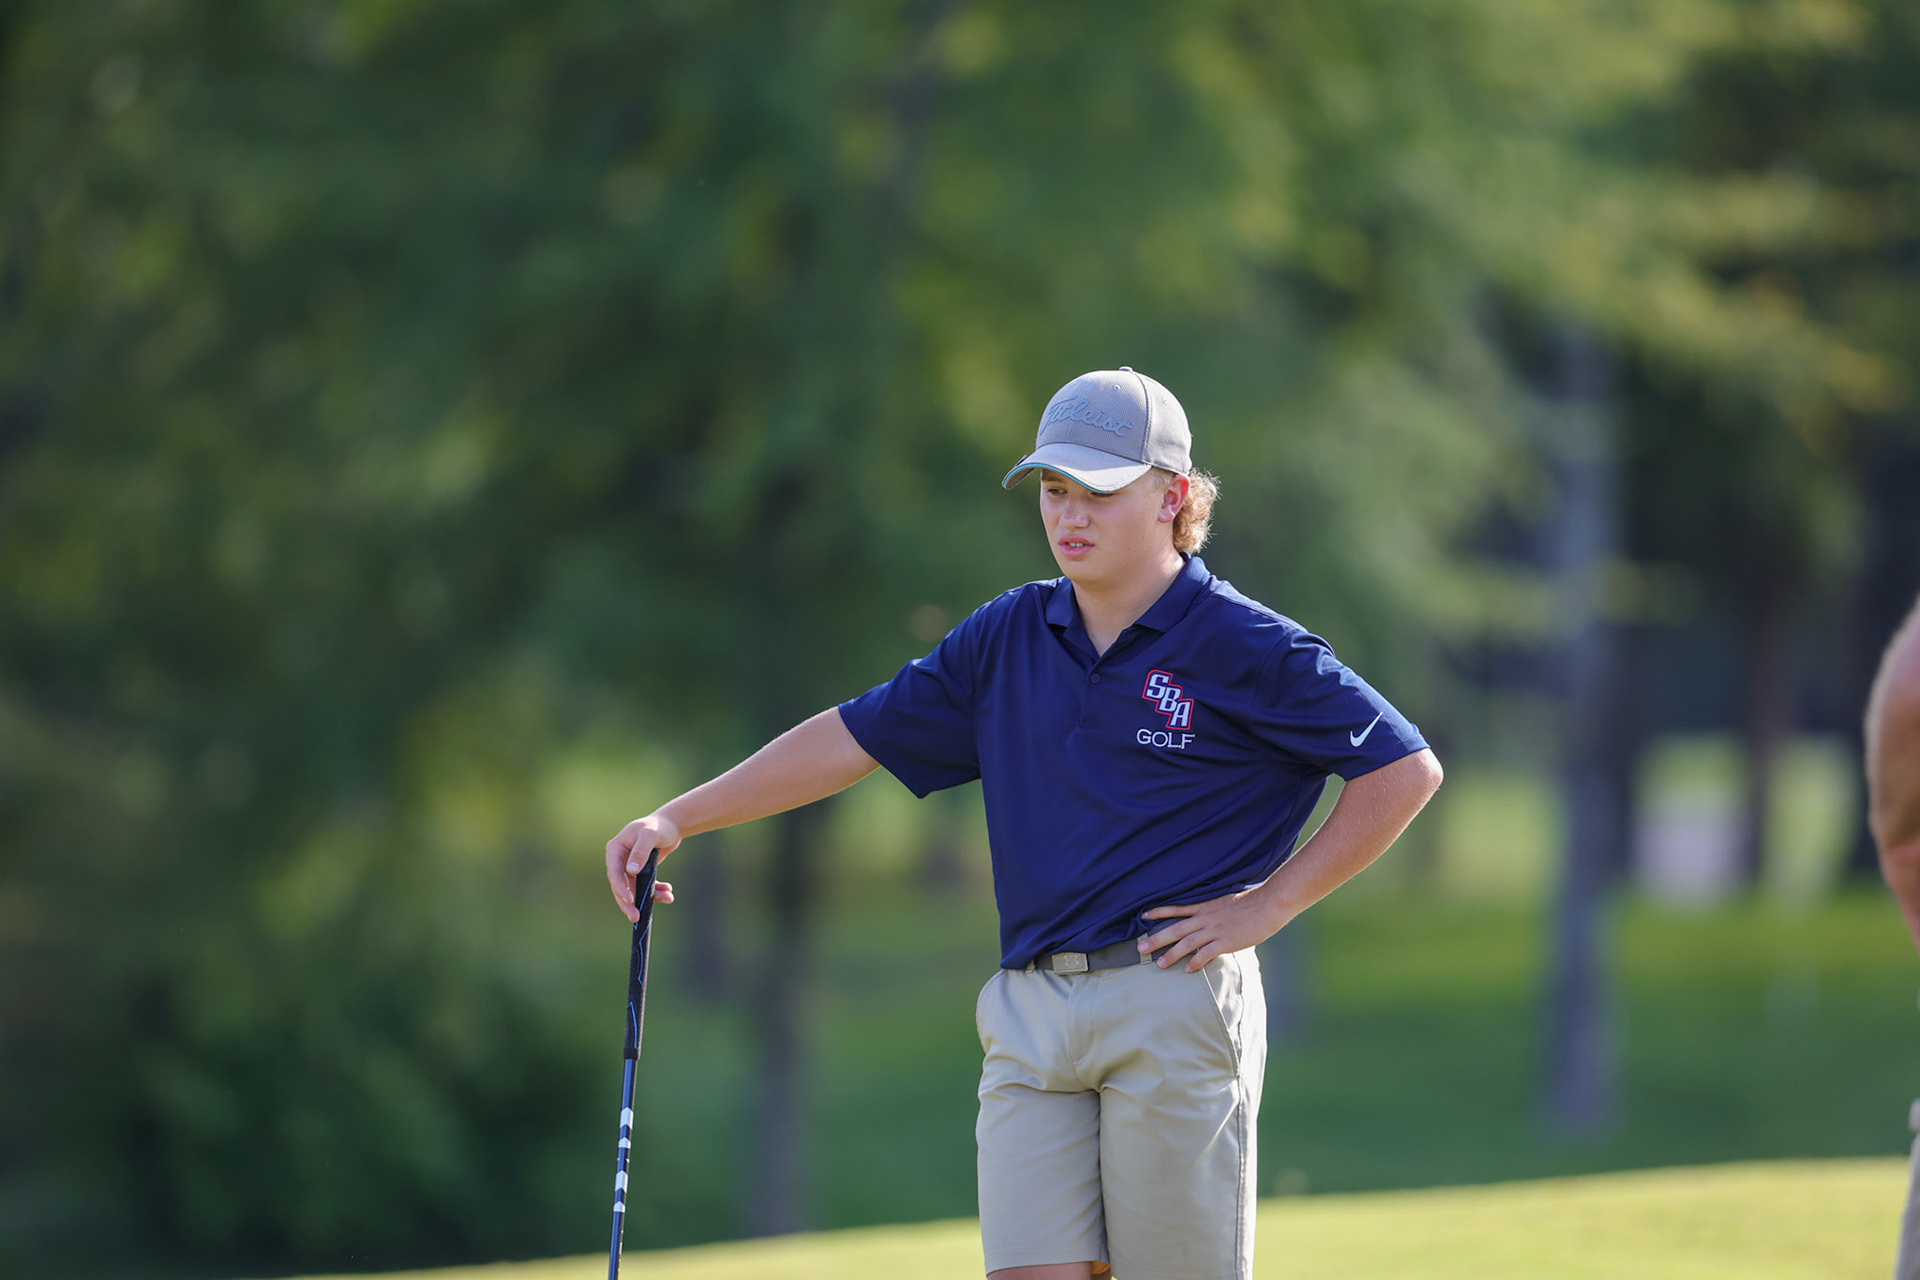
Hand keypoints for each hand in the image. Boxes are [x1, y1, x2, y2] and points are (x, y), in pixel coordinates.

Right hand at [605, 812, 681, 922]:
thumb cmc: (659, 826)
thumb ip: (640, 851)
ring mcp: (629, 866)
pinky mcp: (641, 871)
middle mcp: (620, 859)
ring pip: (635, 889)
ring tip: (668, 898)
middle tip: (636, 918)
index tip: (630, 900)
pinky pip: (646, 886)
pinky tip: (668, 892)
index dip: (620, 888)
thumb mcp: (650, 835)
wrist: (672, 824)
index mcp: (615, 849)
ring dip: (649, 897)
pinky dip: (657, 891)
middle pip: (621, 886)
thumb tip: (630, 871)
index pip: (614, 872)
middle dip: (629, 903)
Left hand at [1139, 887, 1286, 972]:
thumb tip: (1209, 918)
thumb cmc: (1251, 903)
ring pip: (1187, 943)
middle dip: (1157, 939)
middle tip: (1141, 949)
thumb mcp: (1227, 902)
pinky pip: (1207, 953)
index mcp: (1206, 907)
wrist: (1268, 904)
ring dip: (1172, 954)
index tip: (1143, 915)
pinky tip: (1188, 970)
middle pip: (1176, 929)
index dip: (1159, 912)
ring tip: (1160, 964)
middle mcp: (1206, 918)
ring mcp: (1215, 930)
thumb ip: (1215, 911)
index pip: (1177, 909)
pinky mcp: (1226, 941)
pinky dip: (1196, 962)